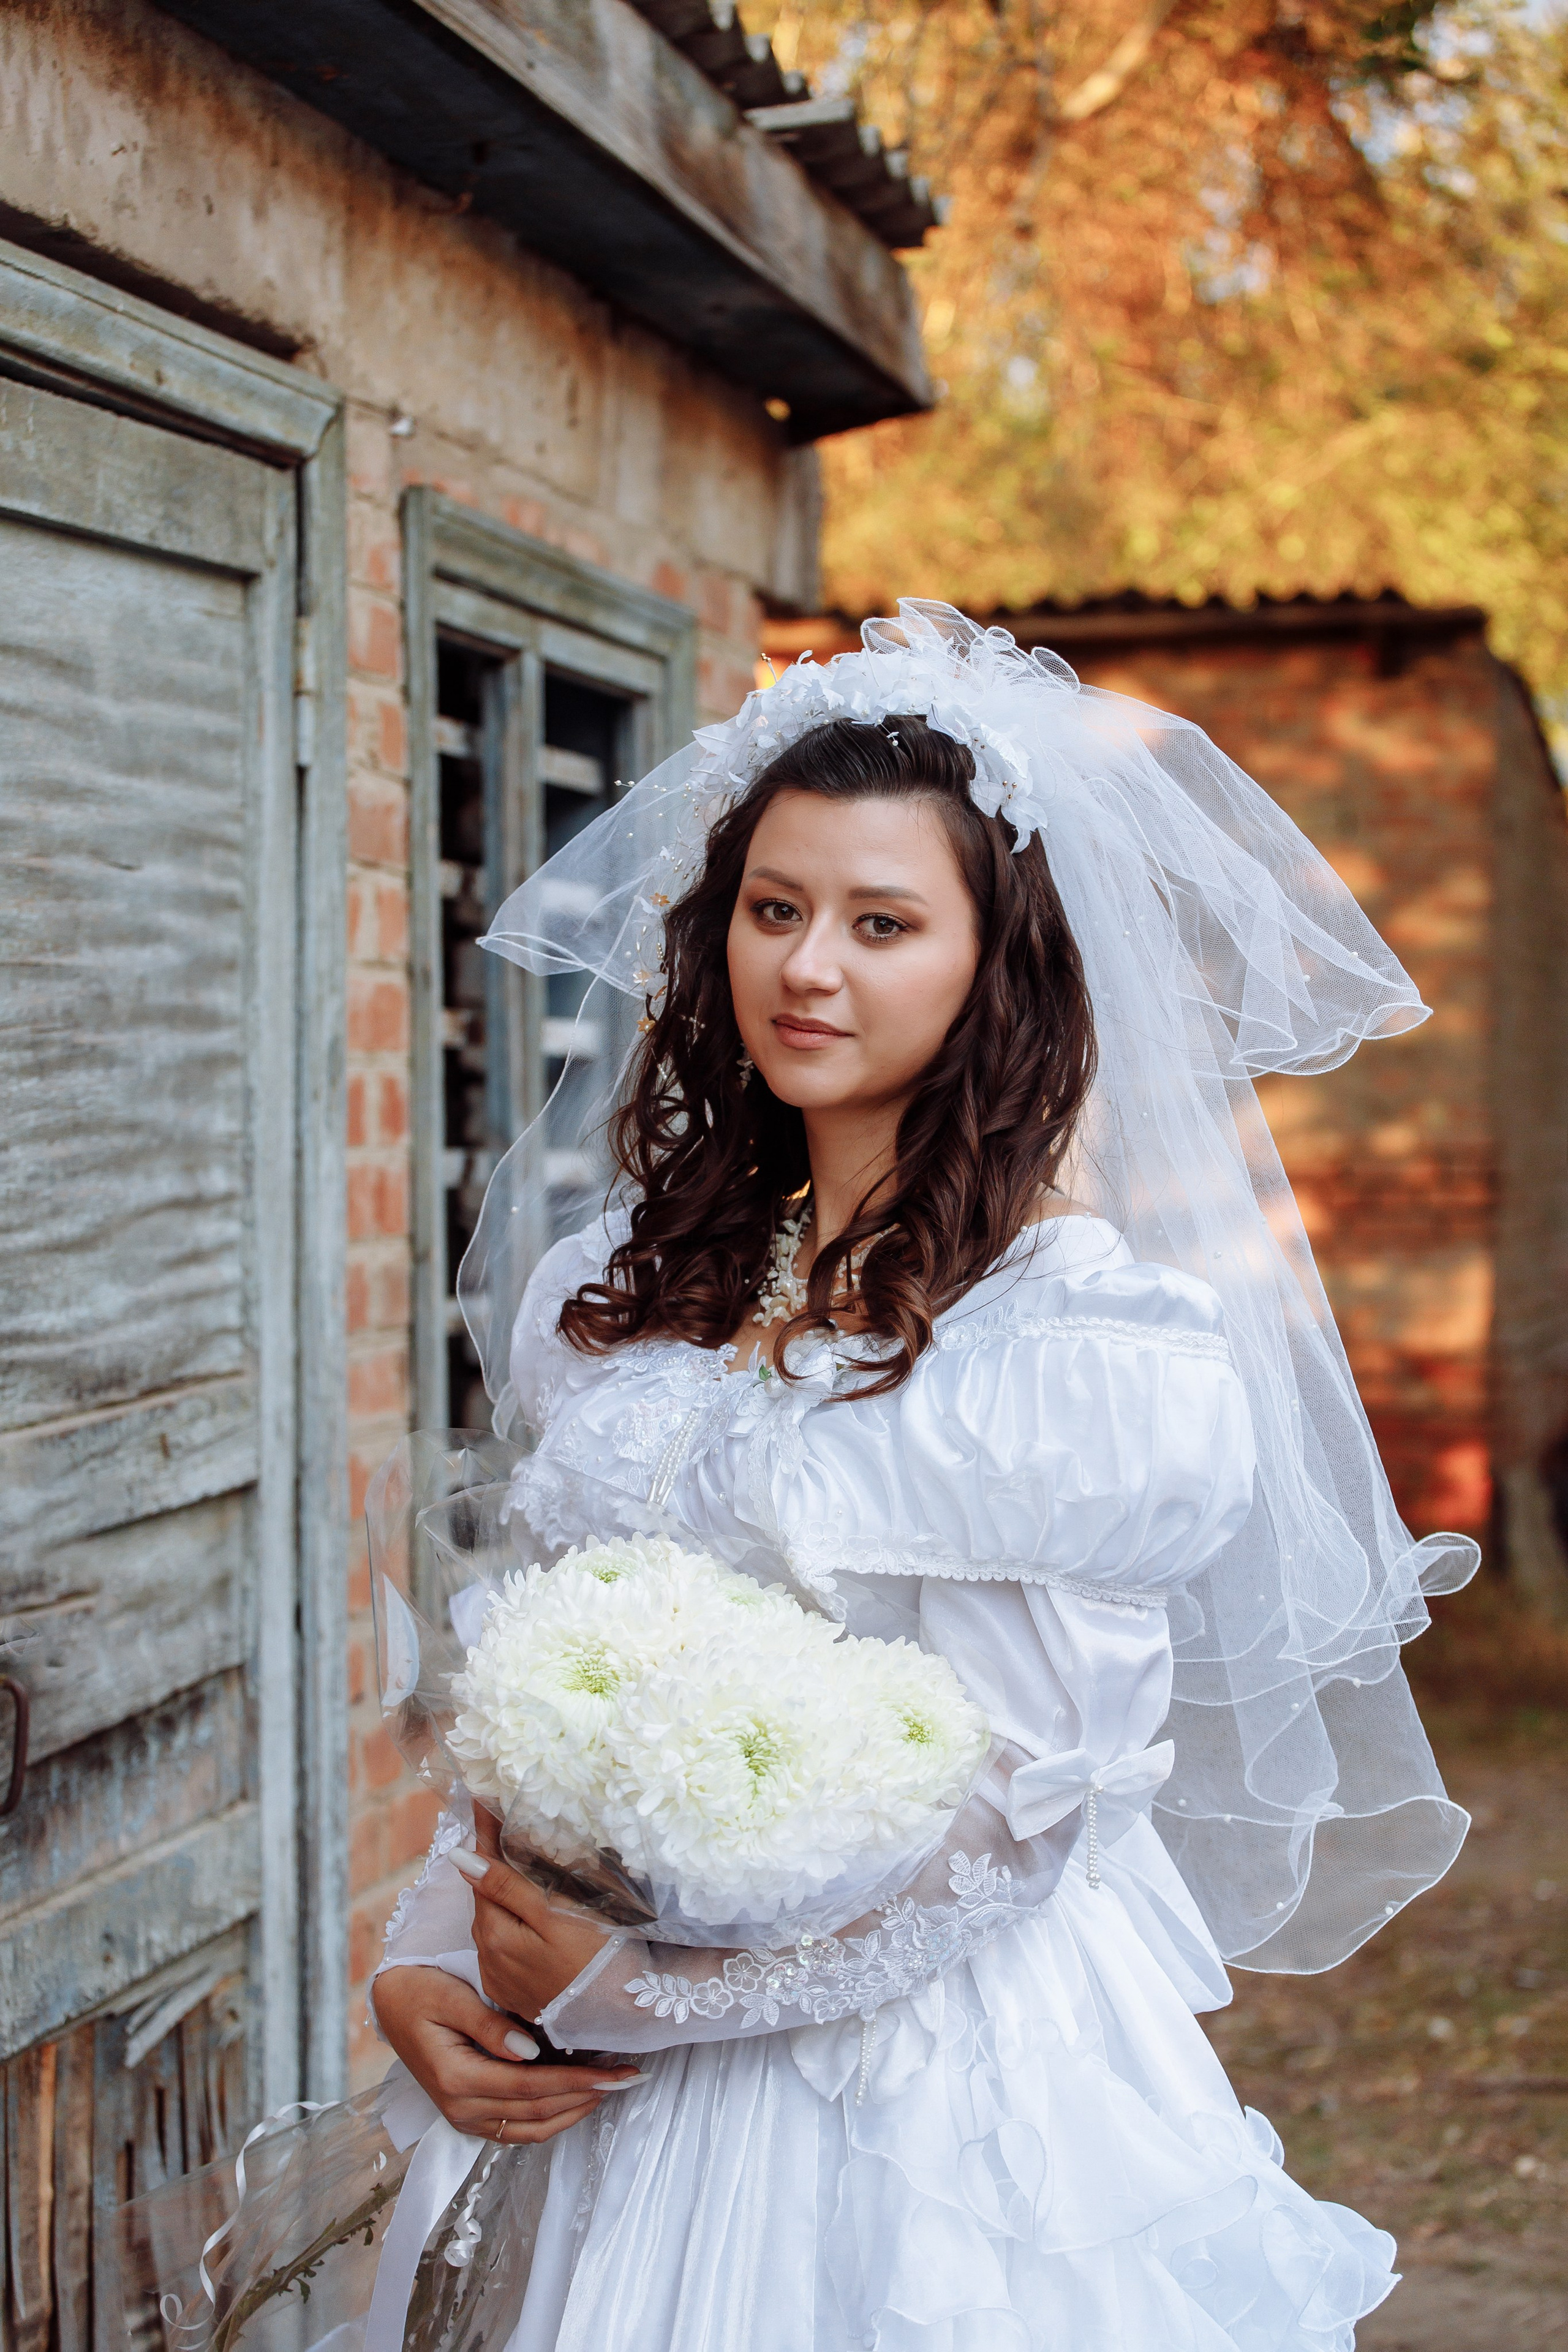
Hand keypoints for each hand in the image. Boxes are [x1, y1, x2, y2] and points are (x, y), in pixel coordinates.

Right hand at [371, 1965, 635, 2142]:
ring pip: (530, 2129)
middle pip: (536, 2113)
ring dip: (574, 2111)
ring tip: (611, 2087)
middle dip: (587, 2096)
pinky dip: (551, 2117)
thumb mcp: (451, 1998)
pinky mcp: (469, 2114)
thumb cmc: (420, 1992)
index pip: (531, 2088)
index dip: (577, 2081)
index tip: (615, 2070)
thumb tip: (529, 2051)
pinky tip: (576, 2098)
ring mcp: (464, 2117)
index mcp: (457, 2080)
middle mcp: (461, 2108)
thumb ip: (489, 2026)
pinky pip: (517, 2128)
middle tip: (629, 2077)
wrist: (390, 2004)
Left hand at [454, 1810, 614, 2019]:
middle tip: (497, 1828)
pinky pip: (501, 1952)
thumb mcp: (554, 1915)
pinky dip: (508, 1929)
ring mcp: (500, 1981)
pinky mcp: (514, 1995)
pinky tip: (525, 1921)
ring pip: (491, 1927)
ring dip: (498, 1899)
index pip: (480, 1874)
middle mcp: (487, 1960)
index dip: (483, 1838)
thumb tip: (461, 1858)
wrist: (622, 2013)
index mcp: (494, 1935)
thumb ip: (507, 1888)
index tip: (478, 1802)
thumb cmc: (597, 1958)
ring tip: (512, 1870)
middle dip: (489, 1867)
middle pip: (484, 1901)